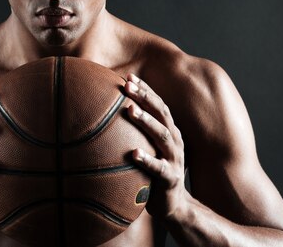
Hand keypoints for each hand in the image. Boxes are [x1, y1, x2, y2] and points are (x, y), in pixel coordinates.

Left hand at [125, 73, 187, 220]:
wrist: (173, 205)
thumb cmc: (153, 172)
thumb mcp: (148, 147)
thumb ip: (136, 132)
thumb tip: (108, 114)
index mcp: (169, 130)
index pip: (158, 104)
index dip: (145, 90)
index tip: (128, 76)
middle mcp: (174, 140)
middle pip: (161, 113)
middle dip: (145, 97)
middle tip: (128, 85)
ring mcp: (174, 159)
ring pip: (162, 135)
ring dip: (146, 121)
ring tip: (131, 110)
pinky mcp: (170, 178)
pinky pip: (158, 168)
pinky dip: (147, 159)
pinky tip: (133, 153)